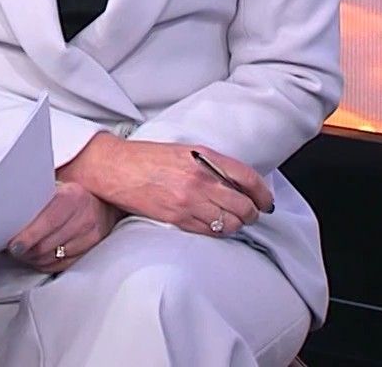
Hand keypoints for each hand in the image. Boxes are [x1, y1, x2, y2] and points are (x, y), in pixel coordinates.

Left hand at [6, 181, 116, 272]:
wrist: (100, 201)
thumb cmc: (71, 194)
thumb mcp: (55, 188)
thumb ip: (36, 199)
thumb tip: (8, 215)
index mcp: (73, 196)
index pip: (48, 221)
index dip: (28, 236)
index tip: (13, 245)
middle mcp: (85, 217)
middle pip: (48, 244)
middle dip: (26, 250)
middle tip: (13, 249)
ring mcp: (91, 236)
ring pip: (53, 257)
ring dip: (34, 258)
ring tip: (23, 252)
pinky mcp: (91, 250)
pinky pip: (62, 265)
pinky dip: (46, 263)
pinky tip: (38, 257)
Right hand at [63, 136, 272, 237]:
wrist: (115, 168)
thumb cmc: (148, 158)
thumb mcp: (186, 151)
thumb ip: (212, 165)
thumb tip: (238, 183)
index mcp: (204, 158)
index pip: (248, 178)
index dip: (263, 193)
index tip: (266, 201)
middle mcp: (200, 180)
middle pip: (243, 206)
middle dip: (251, 213)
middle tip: (250, 214)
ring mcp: (189, 200)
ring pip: (229, 223)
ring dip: (235, 224)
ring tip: (231, 221)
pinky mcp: (177, 218)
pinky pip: (209, 231)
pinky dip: (216, 231)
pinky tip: (213, 226)